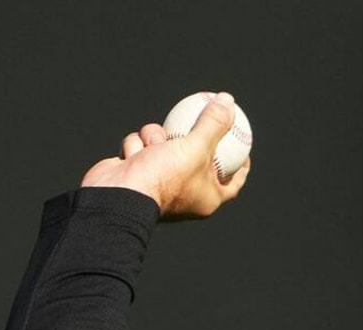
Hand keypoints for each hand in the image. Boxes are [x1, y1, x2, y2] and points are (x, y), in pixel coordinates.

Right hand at [80, 91, 250, 219]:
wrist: (119, 194)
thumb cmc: (163, 177)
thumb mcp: (196, 147)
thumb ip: (214, 124)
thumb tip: (228, 100)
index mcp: (206, 198)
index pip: (233, 181)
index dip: (241, 163)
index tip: (244, 142)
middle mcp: (185, 193)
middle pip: (196, 156)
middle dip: (190, 138)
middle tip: (199, 118)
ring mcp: (159, 182)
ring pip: (163, 142)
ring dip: (156, 139)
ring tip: (154, 147)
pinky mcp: (137, 170)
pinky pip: (142, 145)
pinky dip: (137, 147)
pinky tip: (132, 154)